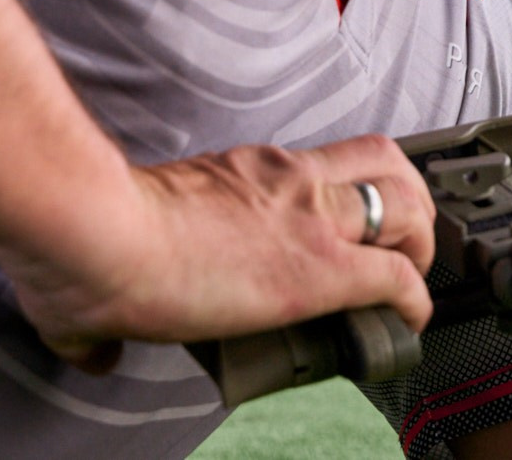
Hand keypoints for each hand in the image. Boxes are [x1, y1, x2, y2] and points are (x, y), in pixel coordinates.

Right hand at [0, 133, 437, 370]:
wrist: (97, 232)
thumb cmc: (89, 237)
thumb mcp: (109, 256)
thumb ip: (101, 310)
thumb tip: (91, 350)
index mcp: (246, 172)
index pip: (321, 164)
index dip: (348, 190)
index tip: (343, 229)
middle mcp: (291, 181)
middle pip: (386, 161)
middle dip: (409, 198)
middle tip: (405, 239)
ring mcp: (310, 218)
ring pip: (405, 206)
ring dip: (421, 242)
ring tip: (415, 280)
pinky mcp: (320, 269)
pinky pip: (395, 279)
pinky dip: (414, 301)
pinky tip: (411, 323)